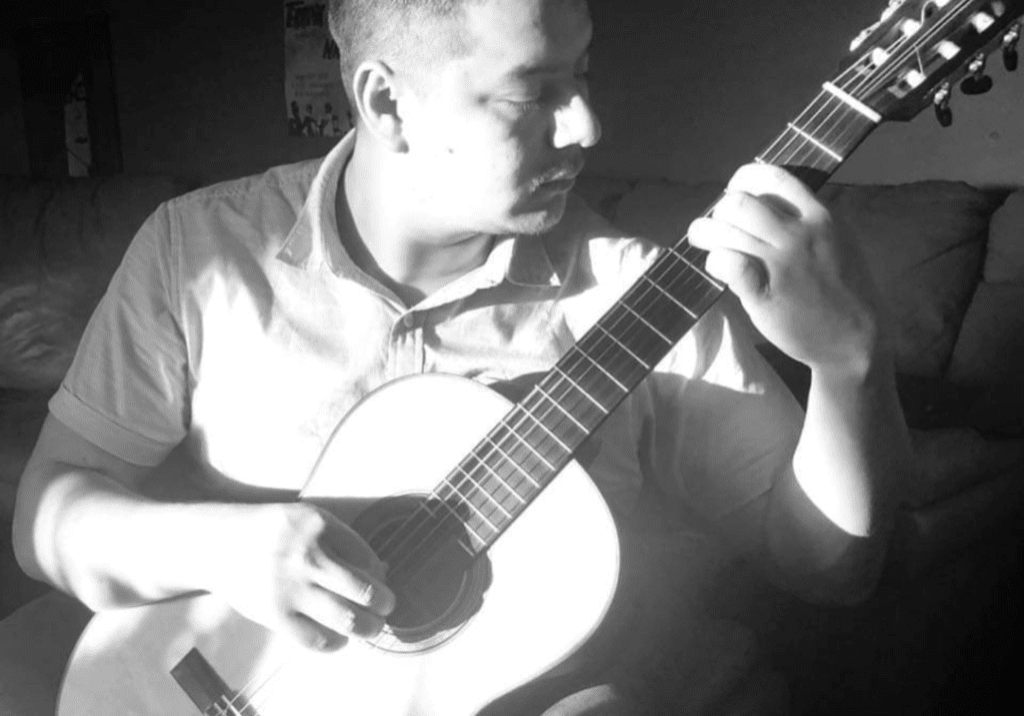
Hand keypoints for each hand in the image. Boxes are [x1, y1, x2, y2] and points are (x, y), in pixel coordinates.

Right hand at [207, 502, 394, 650]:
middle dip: (384, 603)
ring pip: (347, 618)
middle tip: (386, 606)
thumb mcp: (307, 520)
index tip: (379, 580)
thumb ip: (343, 540)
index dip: (380, 573)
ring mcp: (290, 588)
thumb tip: (383, 571)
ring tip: (371, 626)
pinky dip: (335, 643)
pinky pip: (315, 639)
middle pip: (365, 590)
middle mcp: (307, 556)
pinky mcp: (274, 614)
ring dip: (368, 627)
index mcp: (319, 526)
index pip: (368, 557)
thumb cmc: (273, 532)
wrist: (218, 543)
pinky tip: (339, 638)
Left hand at [687, 164, 886, 375]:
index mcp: (819, 216)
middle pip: (740, 202)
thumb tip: (766, 201)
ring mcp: (781, 265)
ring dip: (705, 233)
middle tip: (715, 225)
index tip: (735, 192)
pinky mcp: (765, 294)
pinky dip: (715, 261)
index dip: (743, 179)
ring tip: (703, 242)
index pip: (773, 177)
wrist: (856, 339)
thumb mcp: (837, 240)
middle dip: (719, 211)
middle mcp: (799, 235)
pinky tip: (718, 268)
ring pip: (726, 230)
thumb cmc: (842, 289)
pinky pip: (728, 264)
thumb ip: (806, 219)